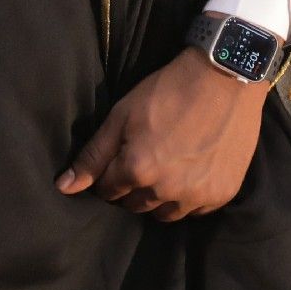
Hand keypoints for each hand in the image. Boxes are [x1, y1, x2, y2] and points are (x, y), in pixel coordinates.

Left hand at [58, 44, 269, 220]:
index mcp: (138, 169)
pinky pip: (196, 210)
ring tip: (168, 168)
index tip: (122, 157)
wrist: (226, 75)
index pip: (108, 191)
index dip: (111, 174)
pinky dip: (190, 197)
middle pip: (135, 205)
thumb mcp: (122, 115)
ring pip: (165, 213)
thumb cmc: (169, 89)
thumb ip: (93, 155)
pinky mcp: (222, 193)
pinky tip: (193, 171)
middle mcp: (167, 189)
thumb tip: (64, 188)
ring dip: (161, 197)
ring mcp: (198, 194)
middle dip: (134, 187)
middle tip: (146, 159)